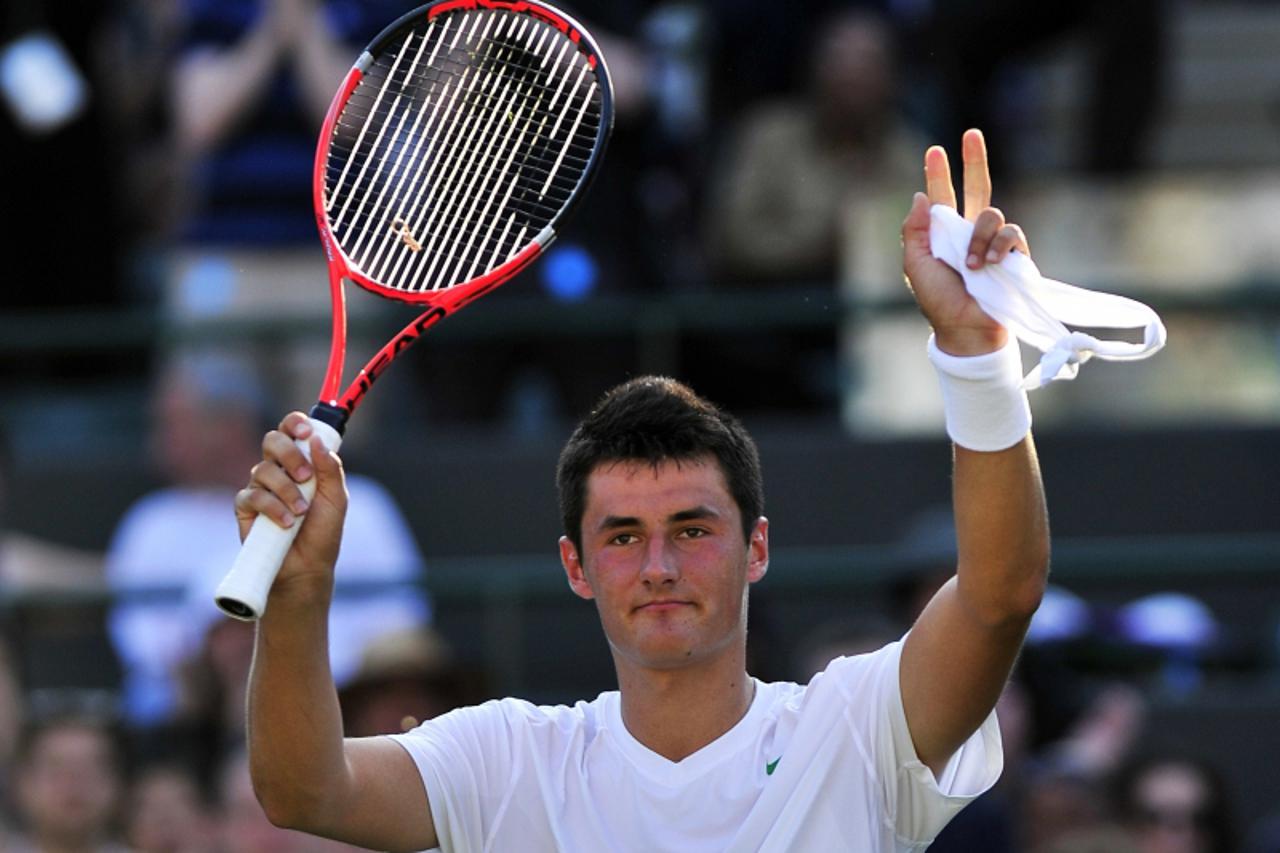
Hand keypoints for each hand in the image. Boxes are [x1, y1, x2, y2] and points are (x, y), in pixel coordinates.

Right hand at [234, 413, 347, 592]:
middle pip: (272, 440)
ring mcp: (260, 487)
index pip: (292, 431)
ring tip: (301, 512)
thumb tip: (316, 439)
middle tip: (306, 476)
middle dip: (289, 454)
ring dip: (286, 490)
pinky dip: (271, 507)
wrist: (307, 567)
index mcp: (301, 462)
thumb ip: (330, 468)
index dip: (295, 424)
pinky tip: (286, 522)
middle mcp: (278, 470)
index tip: (305, 431)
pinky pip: (251, 496)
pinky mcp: (245, 508)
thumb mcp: (336, 499)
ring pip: (263, 469)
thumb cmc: (323, 532)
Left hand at [901, 129, 1029, 355]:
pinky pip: (1011, 232)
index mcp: (943, 235)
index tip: (933, 150)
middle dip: (974, 160)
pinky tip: (990, 264)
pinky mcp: (1014, 254)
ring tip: (972, 266)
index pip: (941, 198)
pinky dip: (999, 245)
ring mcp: (993, 242)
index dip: (937, 175)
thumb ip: (914, 231)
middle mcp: (969, 233)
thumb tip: (920, 195)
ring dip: (980, 237)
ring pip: (991, 214)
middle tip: (971, 133)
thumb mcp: (915, 266)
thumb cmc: (939, 301)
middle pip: (976, 188)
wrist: (966, 328)